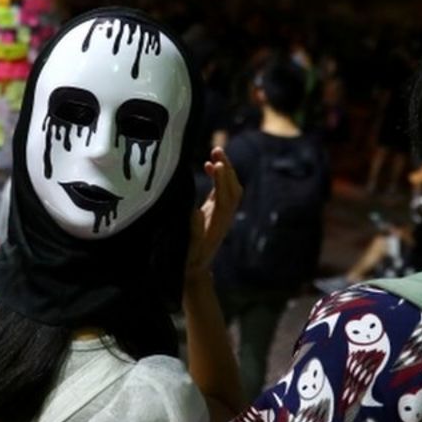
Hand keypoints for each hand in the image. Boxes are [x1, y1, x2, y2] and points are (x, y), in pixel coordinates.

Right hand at [187, 147, 242, 280]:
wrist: (194, 270)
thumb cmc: (188, 259)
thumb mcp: (188, 247)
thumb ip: (192, 230)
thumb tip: (195, 210)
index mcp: (217, 225)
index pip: (224, 199)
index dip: (221, 181)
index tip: (216, 164)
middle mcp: (223, 217)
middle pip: (233, 190)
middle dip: (227, 169)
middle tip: (217, 150)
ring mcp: (221, 214)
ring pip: (230, 188)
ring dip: (226, 170)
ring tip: (215, 152)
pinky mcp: (216, 212)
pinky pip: (222, 190)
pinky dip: (219, 177)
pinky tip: (209, 166)